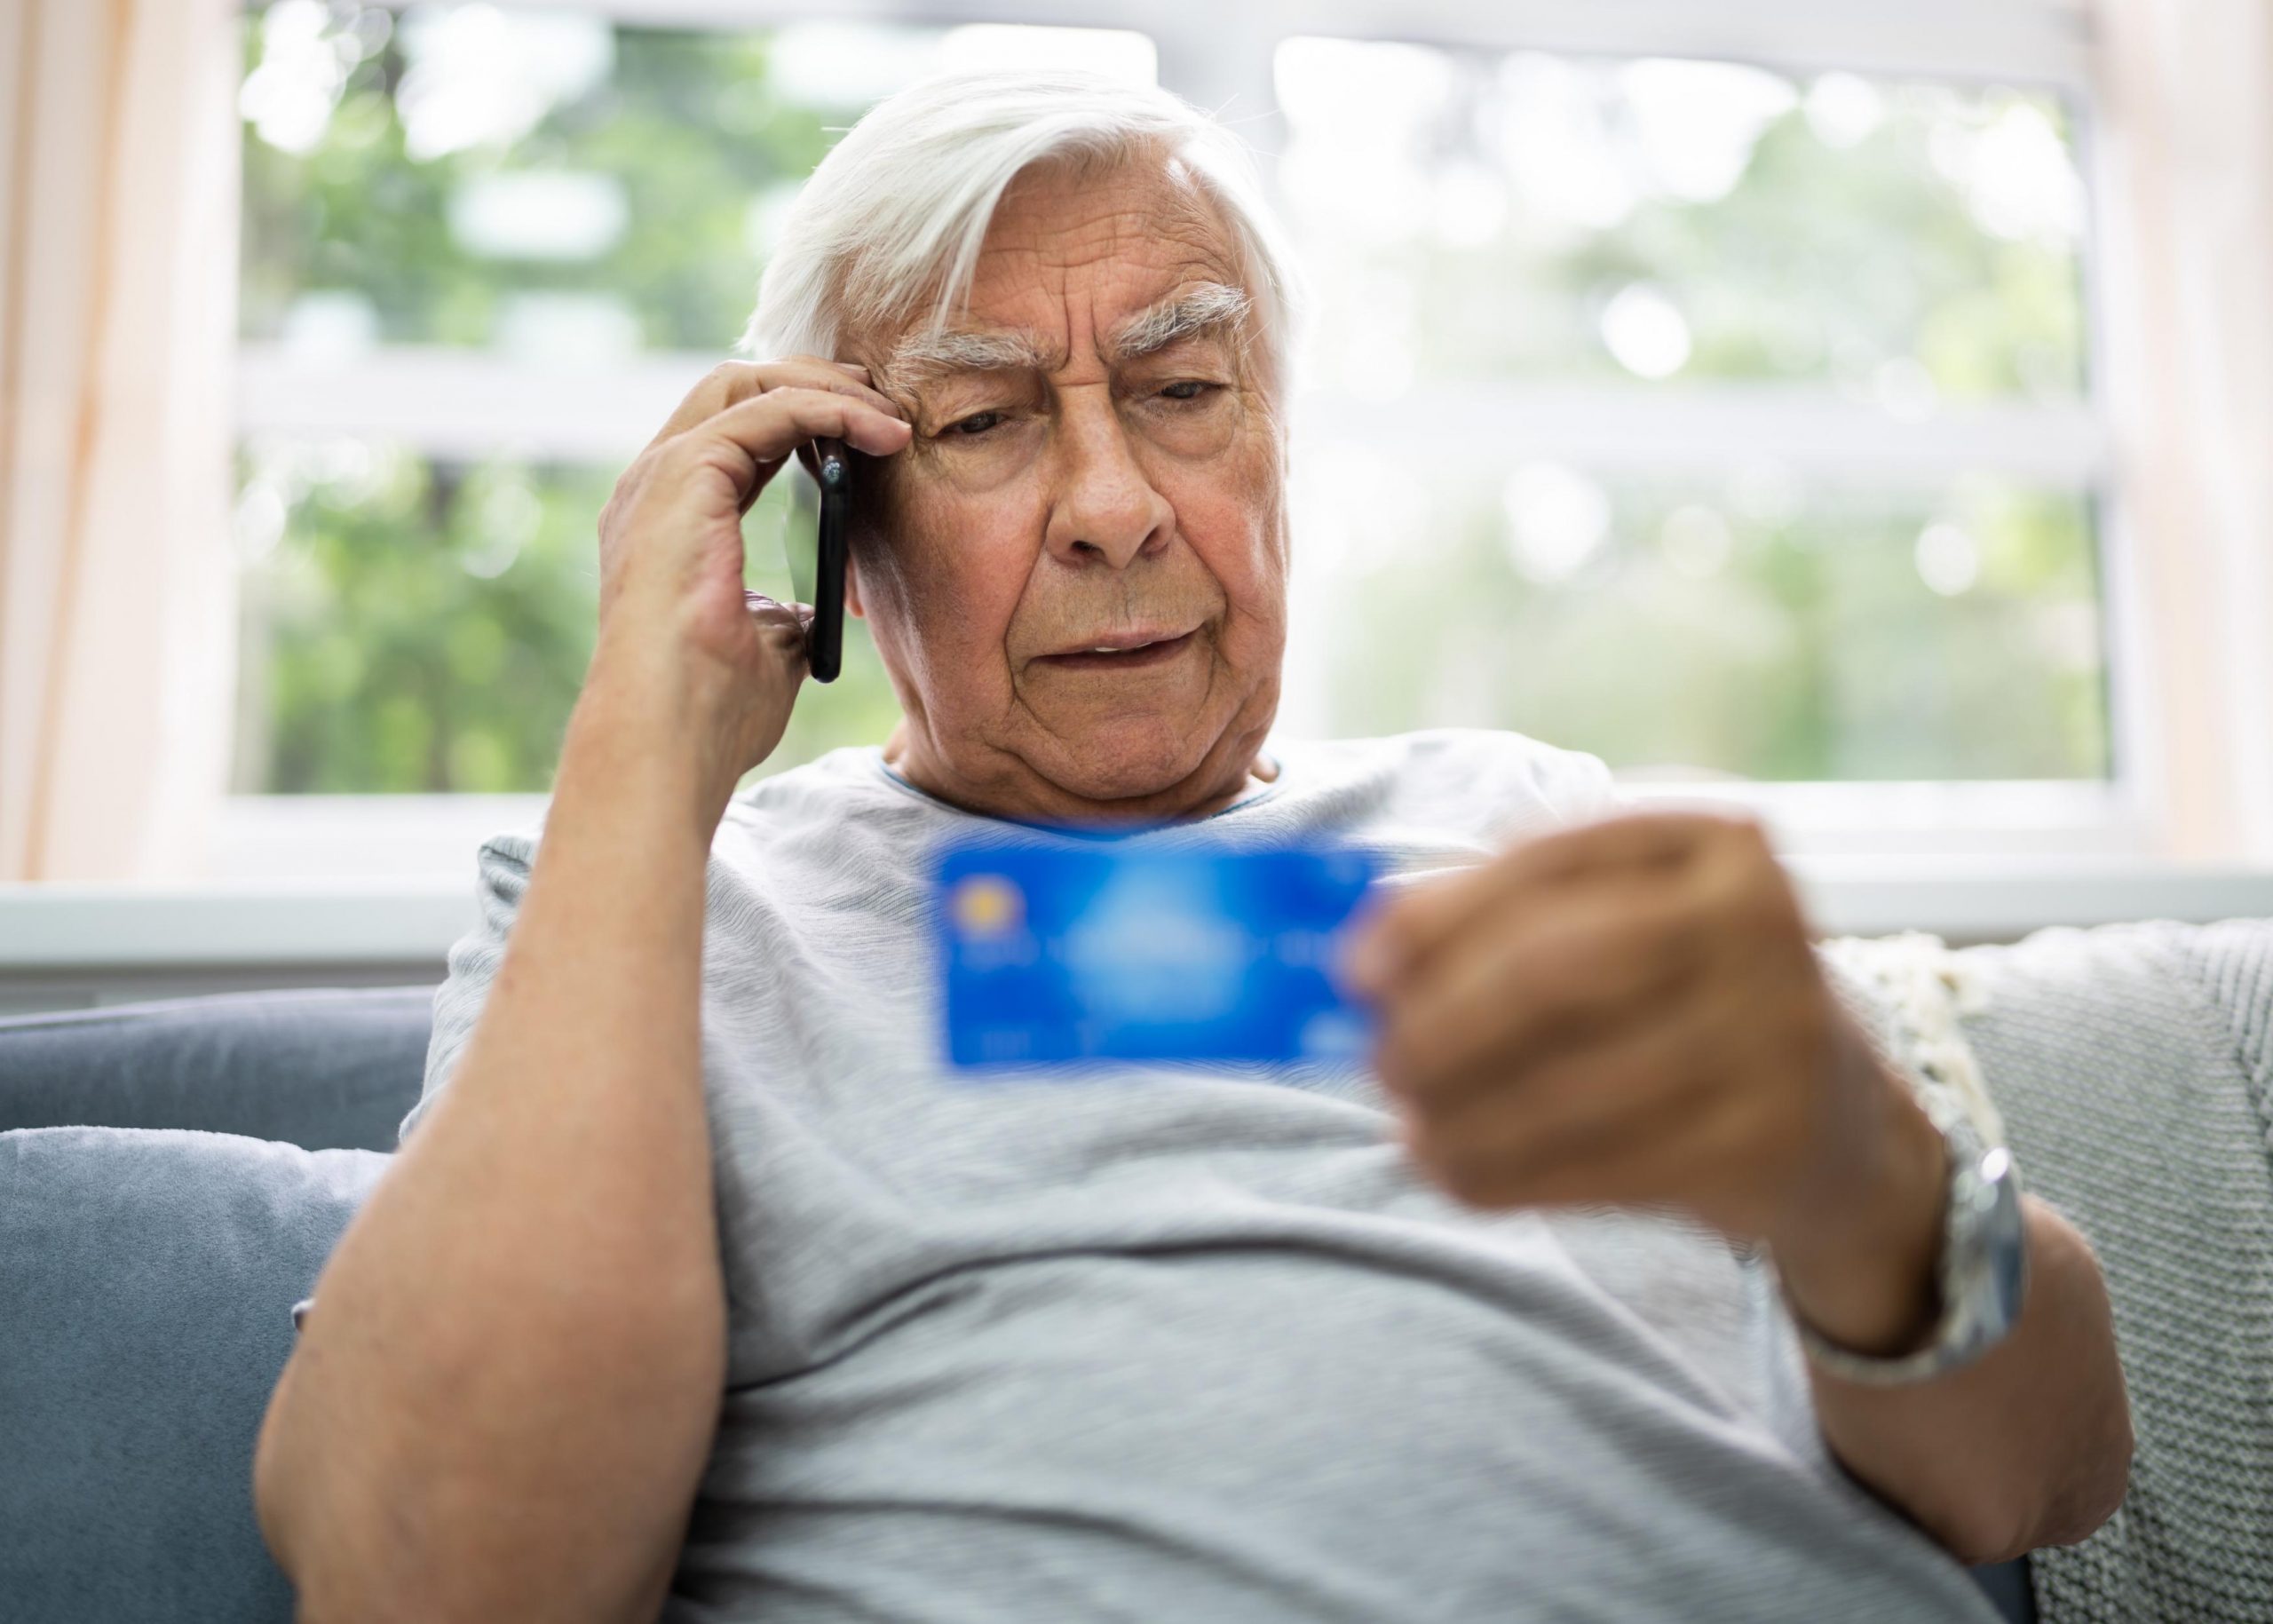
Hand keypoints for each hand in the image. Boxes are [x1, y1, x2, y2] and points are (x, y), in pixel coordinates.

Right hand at [586, 357, 911, 802]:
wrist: (671, 737)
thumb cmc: (711, 712)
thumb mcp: (768, 647)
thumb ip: (786, 613)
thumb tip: (817, 610)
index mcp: (669, 521)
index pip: (735, 435)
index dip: (803, 420)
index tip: (871, 434)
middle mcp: (654, 486)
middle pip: (735, 388)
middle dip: (815, 383)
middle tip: (886, 404)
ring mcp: (661, 476)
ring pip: (747, 382)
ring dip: (828, 390)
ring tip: (891, 416)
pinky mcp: (682, 475)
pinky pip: (768, 410)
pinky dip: (829, 410)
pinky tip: (879, 432)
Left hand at [1343, 814, 1944, 1346]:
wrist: (1832, 1117)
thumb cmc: (1682, 999)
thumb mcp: (1624, 925)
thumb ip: (1503, 920)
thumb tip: (1363, 956)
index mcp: (1709, 836)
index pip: (1544, 863)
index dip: (1433, 919)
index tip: (1353, 971)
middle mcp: (1757, 919)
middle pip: (1554, 971)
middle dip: (1440, 1024)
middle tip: (1377, 1060)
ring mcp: (1773, 1032)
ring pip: (1570, 1083)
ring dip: (1461, 1114)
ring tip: (1406, 1125)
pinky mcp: (1765, 1141)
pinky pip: (1600, 1165)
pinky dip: (1506, 1173)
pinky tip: (1453, 1171)